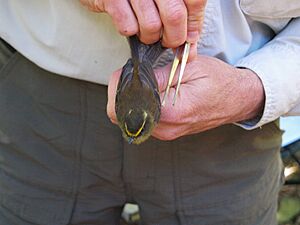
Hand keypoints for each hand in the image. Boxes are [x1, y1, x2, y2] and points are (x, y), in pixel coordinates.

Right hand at [79, 0, 206, 58]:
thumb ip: (181, 10)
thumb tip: (192, 39)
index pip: (194, 2)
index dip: (194, 24)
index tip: (190, 37)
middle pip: (175, 16)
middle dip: (174, 37)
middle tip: (169, 41)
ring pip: (151, 25)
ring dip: (151, 37)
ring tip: (147, 33)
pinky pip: (128, 26)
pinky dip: (131, 32)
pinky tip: (131, 24)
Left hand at [107, 55, 264, 139]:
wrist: (237, 99)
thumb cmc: (219, 82)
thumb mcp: (188, 69)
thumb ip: (157, 76)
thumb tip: (132, 78)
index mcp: (170, 114)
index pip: (122, 110)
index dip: (116, 90)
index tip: (123, 74)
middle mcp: (166, 129)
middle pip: (122, 117)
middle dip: (121, 95)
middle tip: (132, 77)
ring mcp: (167, 133)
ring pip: (131, 120)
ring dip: (131, 101)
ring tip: (145, 84)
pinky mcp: (168, 132)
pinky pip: (143, 121)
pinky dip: (140, 107)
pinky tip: (151, 94)